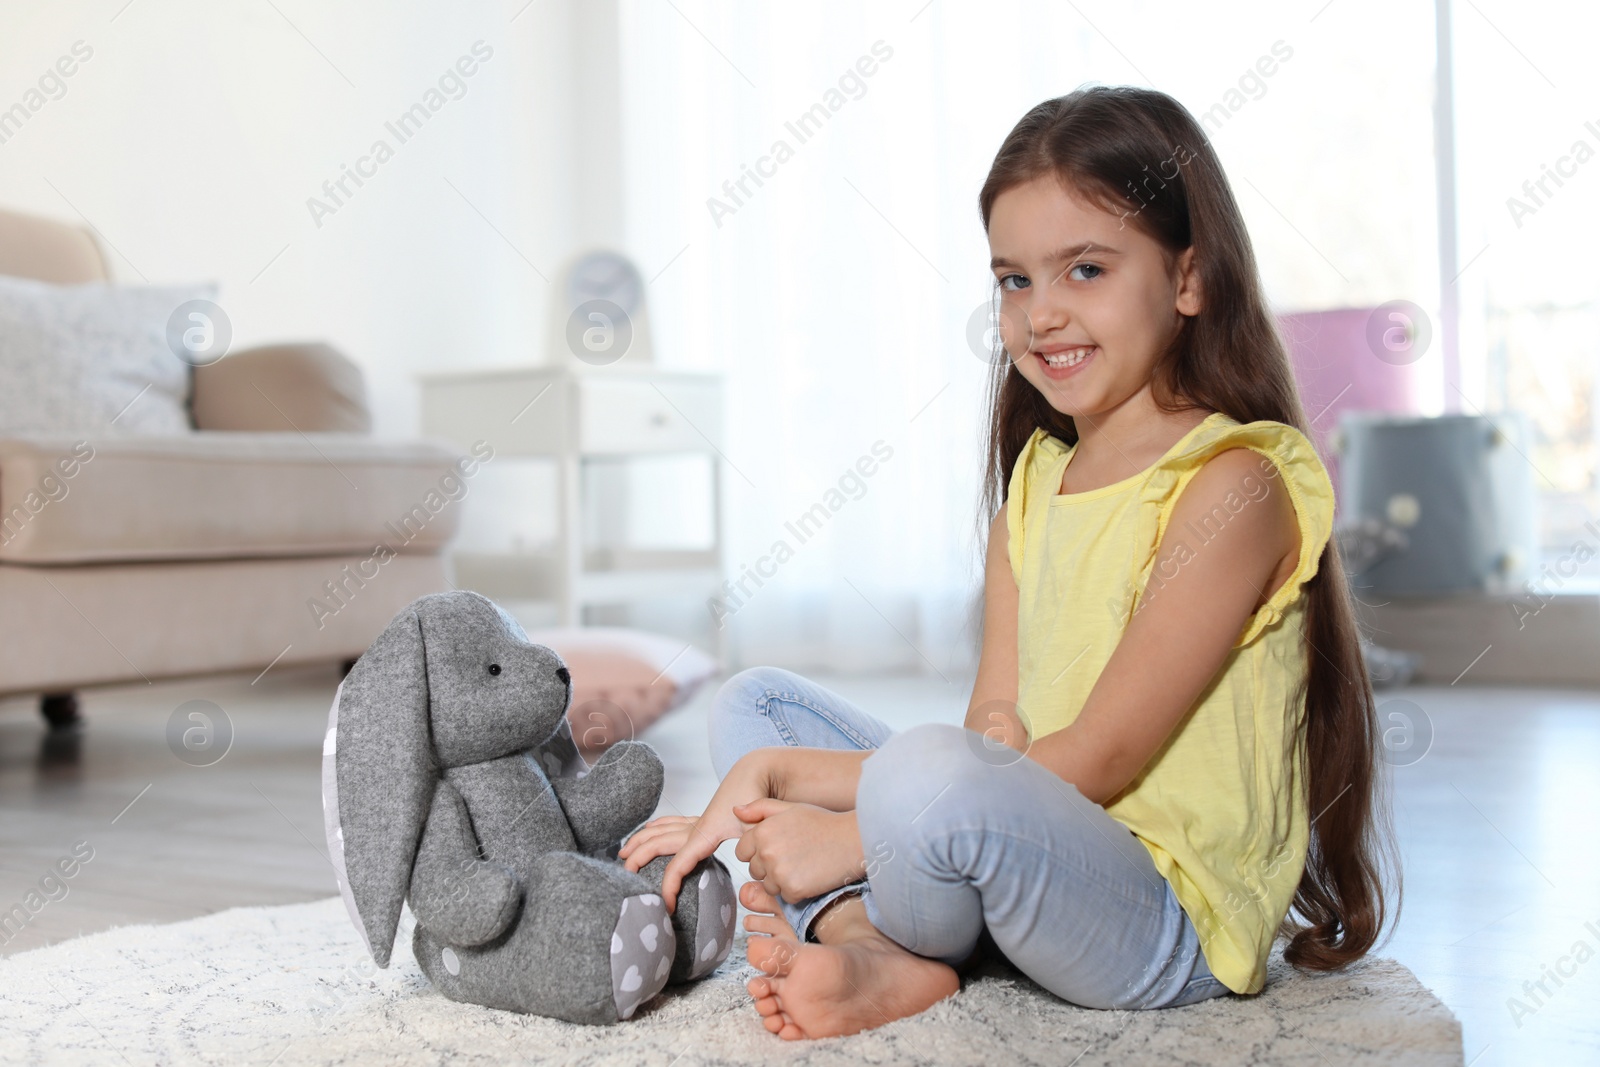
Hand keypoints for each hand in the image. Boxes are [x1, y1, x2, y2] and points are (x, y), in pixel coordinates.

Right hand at [619, 750, 772, 911]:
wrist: (755, 773)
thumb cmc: (757, 798)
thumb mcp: (758, 828)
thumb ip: (752, 849)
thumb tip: (742, 859)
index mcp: (703, 835)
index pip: (677, 866)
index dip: (668, 887)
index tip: (668, 907)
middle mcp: (695, 828)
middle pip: (657, 844)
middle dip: (637, 860)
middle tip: (626, 879)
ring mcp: (696, 821)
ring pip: (658, 830)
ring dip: (638, 841)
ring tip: (623, 855)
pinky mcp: (701, 817)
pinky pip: (670, 822)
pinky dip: (654, 827)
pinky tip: (648, 829)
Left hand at [733, 799, 863, 902]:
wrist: (852, 839)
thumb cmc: (823, 823)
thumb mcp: (789, 808)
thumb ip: (759, 808)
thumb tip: (735, 811)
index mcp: (762, 831)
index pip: (742, 852)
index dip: (759, 851)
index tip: (779, 847)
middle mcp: (766, 851)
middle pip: (754, 871)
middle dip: (769, 867)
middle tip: (795, 855)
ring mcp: (779, 872)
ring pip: (768, 886)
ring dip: (782, 881)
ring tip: (803, 864)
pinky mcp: (793, 889)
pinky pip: (785, 897)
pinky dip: (797, 890)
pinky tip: (811, 875)